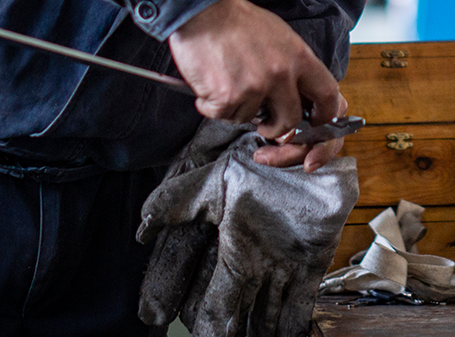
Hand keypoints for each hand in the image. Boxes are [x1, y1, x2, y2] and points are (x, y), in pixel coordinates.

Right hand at [136, 131, 359, 333]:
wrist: (306, 138)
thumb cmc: (258, 150)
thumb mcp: (215, 168)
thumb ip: (179, 197)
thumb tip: (144, 226)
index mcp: (219, 232)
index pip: (185, 269)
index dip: (166, 290)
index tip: (153, 313)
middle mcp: (244, 253)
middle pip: (221, 299)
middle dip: (213, 324)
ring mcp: (276, 260)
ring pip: (259, 309)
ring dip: (253, 330)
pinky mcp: (309, 261)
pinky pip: (300, 301)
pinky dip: (292, 325)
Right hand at [166, 0, 342, 137]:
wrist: (202, 11)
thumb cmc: (238, 22)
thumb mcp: (280, 36)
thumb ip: (295, 65)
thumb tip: (304, 95)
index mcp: (298, 56)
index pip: (327, 94)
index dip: (325, 114)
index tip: (315, 120)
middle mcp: (280, 74)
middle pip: (291, 119)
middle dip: (278, 127)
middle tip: (267, 124)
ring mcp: (254, 87)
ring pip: (251, 118)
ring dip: (238, 109)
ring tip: (227, 85)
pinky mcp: (227, 97)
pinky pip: (224, 115)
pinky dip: (213, 107)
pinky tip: (209, 87)